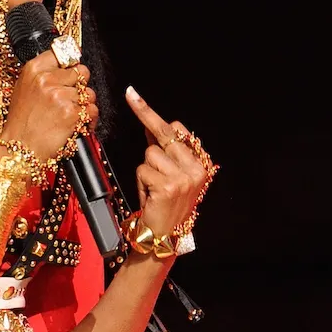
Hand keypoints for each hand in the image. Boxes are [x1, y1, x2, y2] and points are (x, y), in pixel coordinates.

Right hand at [0, 50, 98, 162]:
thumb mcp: (24, 89)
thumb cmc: (21, 124)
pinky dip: (88, 120)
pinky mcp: (71, 112)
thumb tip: (67, 64)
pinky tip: (74, 126)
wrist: (19, 151)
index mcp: (33, 70)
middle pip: (81, 72)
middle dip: (79, 87)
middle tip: (67, 101)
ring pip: (89, 93)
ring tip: (68, 117)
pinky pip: (92, 110)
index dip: (70, 64)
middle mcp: (46, 79)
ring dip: (84, 106)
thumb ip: (43, 74)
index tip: (72, 70)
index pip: (63, 53)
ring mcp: (59, 95)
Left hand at [124, 85, 212, 240]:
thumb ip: (164, 151)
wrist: (163, 237)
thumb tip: (150, 125)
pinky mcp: (168, 186)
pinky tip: (150, 196)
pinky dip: (141, 182)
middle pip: (162, 135)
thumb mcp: (170, 176)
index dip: (152, 115)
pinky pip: (143, 169)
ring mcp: (184, 177)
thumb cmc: (165, 205)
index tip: (135, 96)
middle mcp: (196, 169)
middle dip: (145, 116)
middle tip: (131, 94)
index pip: (177, 130)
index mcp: (201, 165)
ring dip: (145, 169)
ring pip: (149, 154)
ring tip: (153, 188)